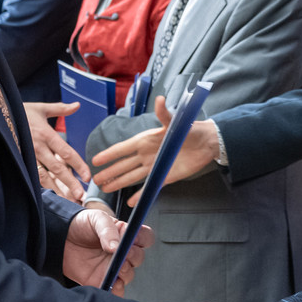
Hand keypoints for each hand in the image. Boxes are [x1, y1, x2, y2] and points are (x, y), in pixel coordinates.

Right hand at [24, 101, 91, 199]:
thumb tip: (77, 105)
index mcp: (46, 134)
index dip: (78, 165)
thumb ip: (61, 109)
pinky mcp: (19, 161)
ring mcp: (27, 156)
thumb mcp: (41, 108)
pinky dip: (41, 187)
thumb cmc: (20, 112)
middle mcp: (37, 147)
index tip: (87, 176)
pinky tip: (49, 197)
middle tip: (80, 196)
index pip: (66, 152)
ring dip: (56, 189)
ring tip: (67, 201)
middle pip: (56, 168)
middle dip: (69, 183)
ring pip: (44, 176)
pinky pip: (31, 176)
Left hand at [63, 205, 151, 294]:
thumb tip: (116, 246)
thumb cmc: (79, 224)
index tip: (134, 239)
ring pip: (129, 274)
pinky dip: (117, 290)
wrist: (59, 237)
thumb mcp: (96, 219)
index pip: (145, 237)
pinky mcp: (102, 280)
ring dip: (126, 273)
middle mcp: (121, 252)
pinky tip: (112, 284)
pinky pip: (116, 290)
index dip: (143, 239)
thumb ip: (108, 230)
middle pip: (138, 257)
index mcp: (124, 234)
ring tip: (117, 268)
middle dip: (134, 256)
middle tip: (124, 254)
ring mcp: (112, 267)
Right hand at [90, 97, 219, 195]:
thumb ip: (164, 114)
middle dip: (110, 172)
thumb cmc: (189, 129)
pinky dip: (140, 195)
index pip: (122, 149)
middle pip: (124, 165)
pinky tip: (131, 202)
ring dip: (119, 183)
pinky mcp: (165, 176)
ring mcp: (155, 167)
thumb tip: (160, 99)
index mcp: (145, 141)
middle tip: (95, 180)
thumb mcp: (175, 122)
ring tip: (106, 189)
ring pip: (132, 176)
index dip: (109, 154)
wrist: (206, 143)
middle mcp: (146, 155)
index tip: (95, 160)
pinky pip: (149, 187)